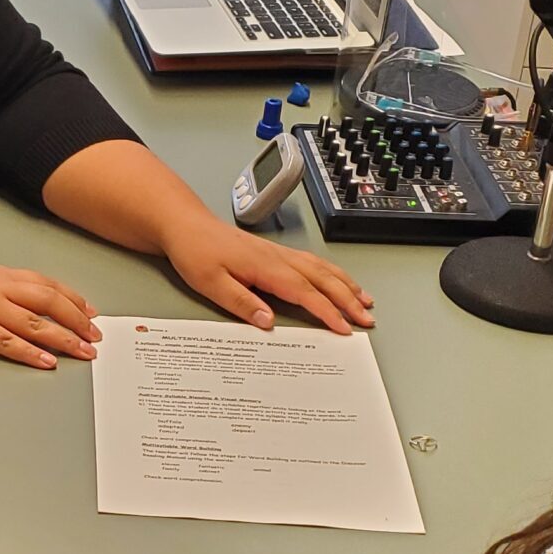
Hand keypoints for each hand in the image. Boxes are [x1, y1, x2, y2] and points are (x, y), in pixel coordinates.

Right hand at [0, 254, 99, 368]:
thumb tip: (6, 287)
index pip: (43, 283)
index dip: (70, 297)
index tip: (89, 309)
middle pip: (48, 301)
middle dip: (77, 318)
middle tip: (95, 334)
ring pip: (35, 323)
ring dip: (64, 338)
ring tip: (83, 352)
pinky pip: (7, 342)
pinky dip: (30, 353)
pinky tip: (47, 361)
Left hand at [159, 214, 372, 335]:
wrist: (185, 225)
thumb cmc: (195, 252)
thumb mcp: (211, 283)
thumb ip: (241, 303)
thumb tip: (267, 321)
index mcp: (266, 267)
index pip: (305, 293)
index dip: (327, 312)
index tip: (344, 328)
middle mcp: (278, 258)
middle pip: (323, 279)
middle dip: (348, 300)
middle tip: (367, 319)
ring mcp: (279, 253)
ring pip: (322, 268)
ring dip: (346, 285)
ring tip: (365, 301)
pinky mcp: (275, 252)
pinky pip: (313, 262)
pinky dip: (332, 273)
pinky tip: (339, 280)